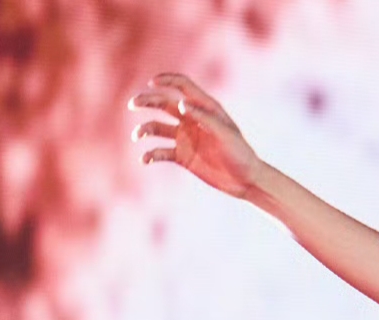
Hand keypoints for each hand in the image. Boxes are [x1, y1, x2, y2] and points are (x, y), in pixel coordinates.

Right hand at [127, 73, 261, 197]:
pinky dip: (150, 154)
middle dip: (146, 101)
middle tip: (133, 104)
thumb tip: (181, 104)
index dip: (166, 80)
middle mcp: (191, 120)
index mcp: (205, 108)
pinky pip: (159, 152)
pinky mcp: (181, 156)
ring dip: (144, 129)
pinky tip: (145, 160)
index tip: (152, 83)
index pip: (182, 86)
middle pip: (163, 103)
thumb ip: (204, 118)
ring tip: (138, 136)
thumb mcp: (225, 134)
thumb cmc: (240, 153)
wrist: (245, 180)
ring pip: (156, 127)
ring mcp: (184, 138)